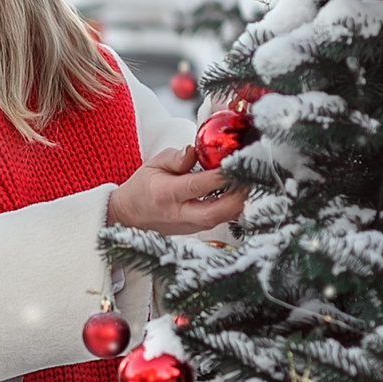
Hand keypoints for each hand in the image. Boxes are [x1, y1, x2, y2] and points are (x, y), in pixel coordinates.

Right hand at [107, 145, 245, 235]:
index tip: (237, 163)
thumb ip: (177, 158)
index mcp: (166, 193)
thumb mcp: (153, 164)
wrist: (130, 216)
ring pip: (222, 219)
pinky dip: (234, 208)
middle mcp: (179, 214)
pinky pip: (220, 220)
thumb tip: (196, 150)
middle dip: (238, 197)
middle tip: (252, 178)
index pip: (198, 185)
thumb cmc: (142, 188)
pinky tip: (241, 194)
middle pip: (215, 212)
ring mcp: (189, 226)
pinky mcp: (197, 231)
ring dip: (240, 203)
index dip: (220, 176)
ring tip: (252, 183)